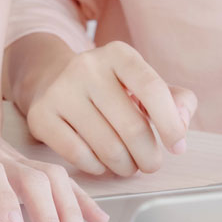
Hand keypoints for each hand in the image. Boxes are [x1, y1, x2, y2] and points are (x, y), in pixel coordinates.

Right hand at [15, 38, 196, 176]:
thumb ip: (177, 101)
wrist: (53, 80)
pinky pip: (78, 155)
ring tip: (128, 166)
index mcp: (118, 53)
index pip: (152, 89)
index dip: (170, 124)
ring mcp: (60, 90)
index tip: (177, 147)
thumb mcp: (144, 84)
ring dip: (125, 166)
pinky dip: (97, 167)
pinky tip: (101, 163)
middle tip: (150, 165)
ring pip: (106, 146)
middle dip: (148, 156)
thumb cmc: (109, 88)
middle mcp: (86, 66)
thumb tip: (181, 127)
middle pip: (131, 126)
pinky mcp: (40, 115)